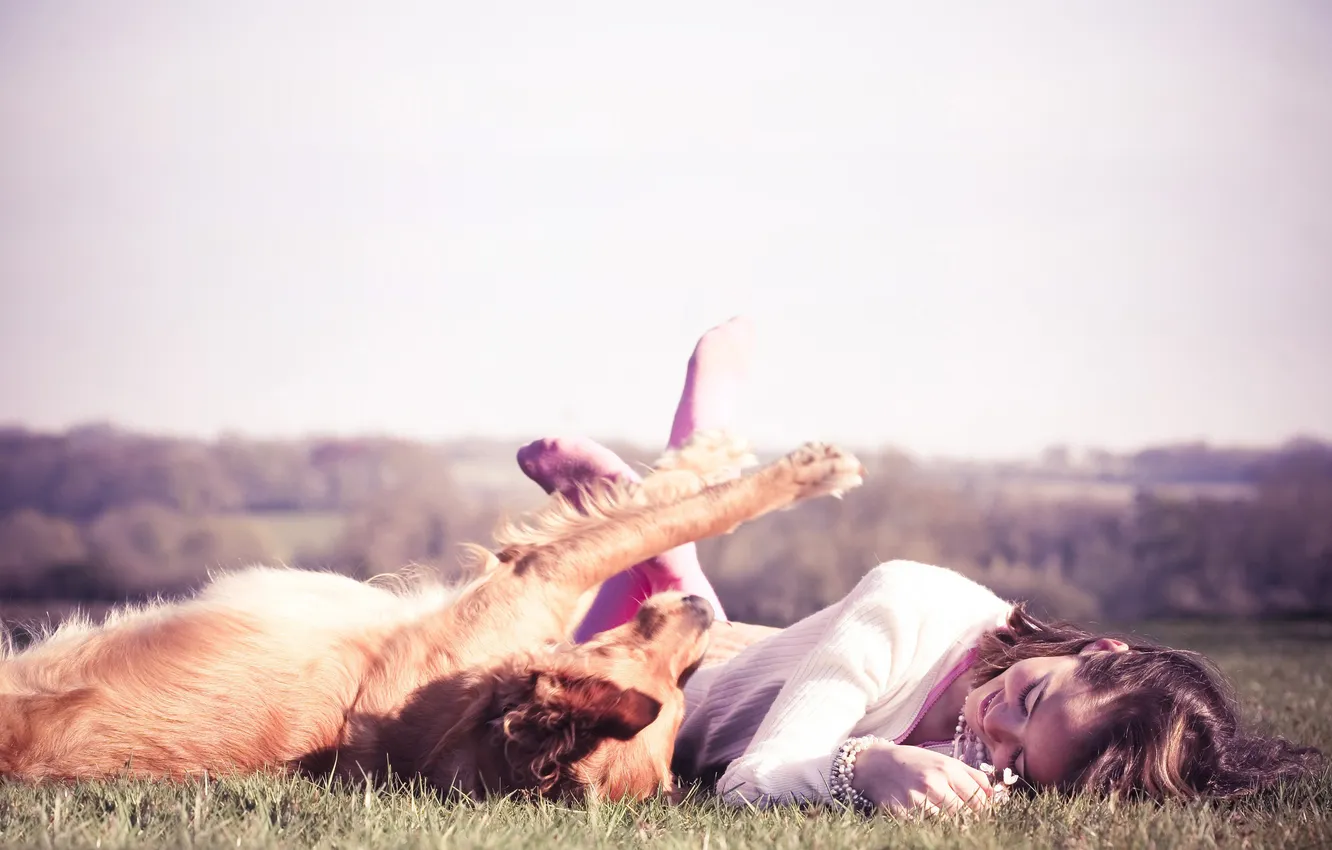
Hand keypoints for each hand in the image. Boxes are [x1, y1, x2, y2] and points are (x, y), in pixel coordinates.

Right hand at [850, 742, 993, 814]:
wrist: (876, 765)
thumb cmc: (915, 763)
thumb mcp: (945, 761)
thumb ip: (972, 776)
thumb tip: (996, 795)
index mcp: (948, 769)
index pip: (979, 801)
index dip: (983, 811)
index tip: (979, 814)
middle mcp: (933, 783)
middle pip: (965, 815)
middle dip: (967, 819)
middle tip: (963, 819)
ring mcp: (917, 800)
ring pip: (947, 824)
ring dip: (949, 824)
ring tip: (944, 818)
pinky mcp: (902, 814)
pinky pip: (926, 828)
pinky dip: (930, 827)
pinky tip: (927, 819)